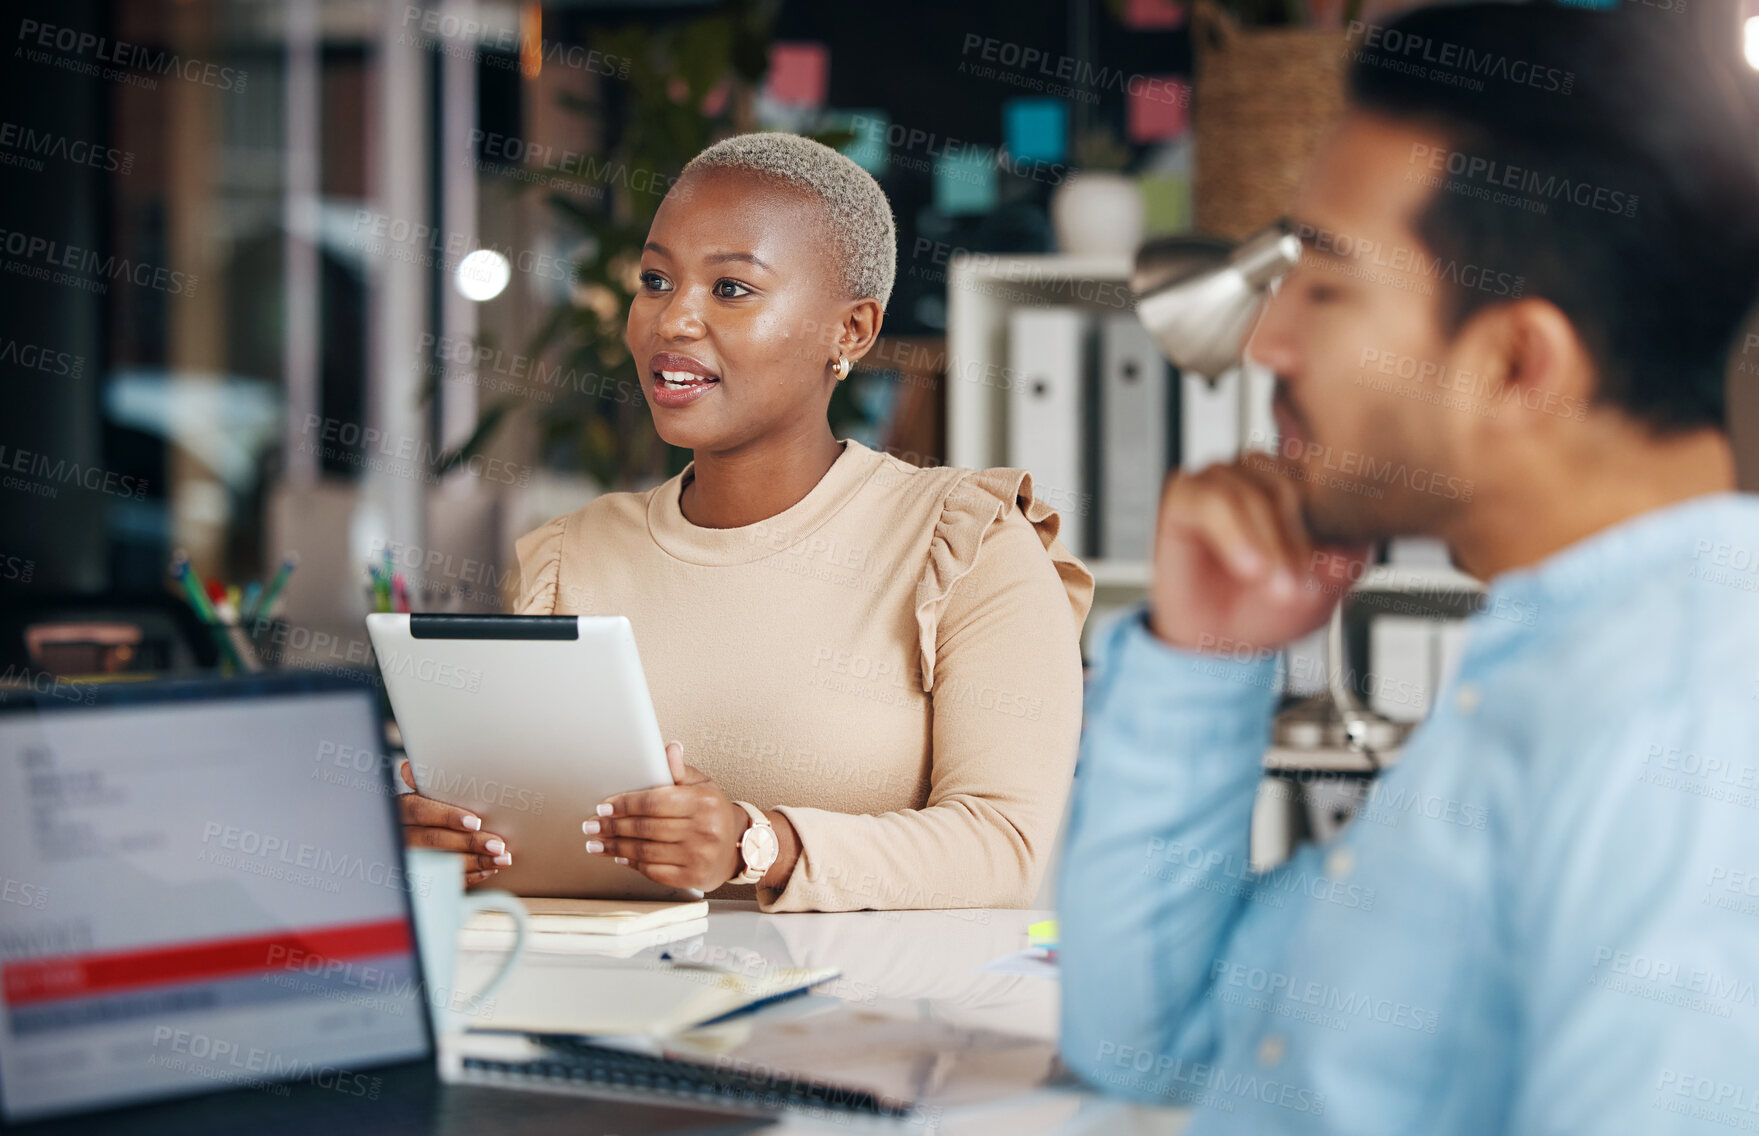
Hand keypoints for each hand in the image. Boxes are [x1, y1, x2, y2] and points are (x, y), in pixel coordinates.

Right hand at [397, 759, 512, 885]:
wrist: (413, 836)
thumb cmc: (430, 809)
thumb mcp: (425, 793)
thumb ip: (422, 782)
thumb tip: (408, 769)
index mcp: (401, 808)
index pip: (420, 811)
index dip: (448, 816)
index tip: (474, 822)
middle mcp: (400, 834)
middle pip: (431, 840)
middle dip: (469, 843)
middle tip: (497, 845)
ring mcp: (407, 858)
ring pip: (439, 862)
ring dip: (474, 862)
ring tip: (500, 859)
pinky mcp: (419, 877)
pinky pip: (442, 881)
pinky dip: (468, 877)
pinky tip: (487, 870)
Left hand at [584, 741, 748, 891]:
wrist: (739, 847)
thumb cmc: (714, 813)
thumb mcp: (703, 785)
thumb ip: (680, 770)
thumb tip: (669, 747)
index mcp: (703, 802)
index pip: (654, 802)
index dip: (624, 804)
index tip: (603, 806)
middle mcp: (703, 830)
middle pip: (645, 828)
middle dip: (612, 827)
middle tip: (591, 825)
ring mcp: (698, 856)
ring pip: (645, 851)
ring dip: (615, 847)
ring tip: (596, 843)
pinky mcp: (692, 878)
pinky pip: (654, 871)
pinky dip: (632, 864)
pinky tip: (619, 857)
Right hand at [1148, 455, 1370, 653]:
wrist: (1218, 640)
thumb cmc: (1265, 606)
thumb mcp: (1323, 591)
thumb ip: (1345, 562)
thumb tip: (1350, 544)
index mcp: (1301, 483)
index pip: (1327, 479)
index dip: (1334, 522)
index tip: (1336, 568)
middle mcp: (1262, 473)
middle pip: (1291, 484)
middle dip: (1298, 542)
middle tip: (1302, 586)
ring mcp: (1222, 479)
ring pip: (1254, 491)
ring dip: (1269, 543)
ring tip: (1276, 585)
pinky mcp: (1184, 494)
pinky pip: (1213, 501)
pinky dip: (1235, 536)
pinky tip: (1248, 568)